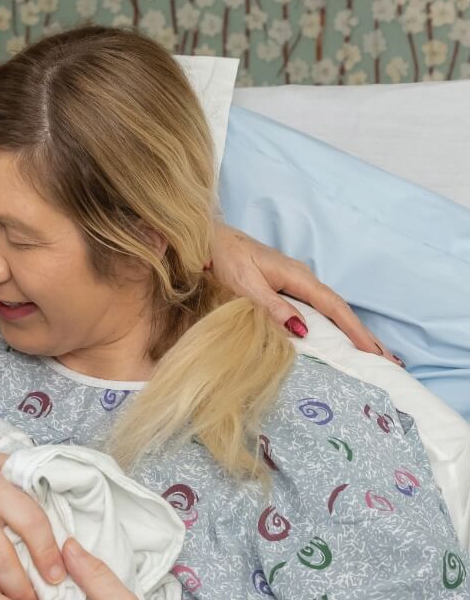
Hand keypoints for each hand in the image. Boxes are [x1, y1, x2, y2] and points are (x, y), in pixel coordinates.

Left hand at [209, 221, 401, 363]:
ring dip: (351, 330)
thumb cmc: (226, 258)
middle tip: (389, 361)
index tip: (373, 352)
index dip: (355, 331)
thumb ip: (272, 306)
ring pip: (330, 309)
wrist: (211, 238)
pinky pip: (317, 307)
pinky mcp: (287, 285)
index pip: (334, 307)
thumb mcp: (246, 284)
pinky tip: (337, 335)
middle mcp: (303, 278)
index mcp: (298, 277)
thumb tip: (303, 330)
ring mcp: (296, 281)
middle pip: (340, 309)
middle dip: (364, 334)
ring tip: (371, 353)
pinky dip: (333, 322)